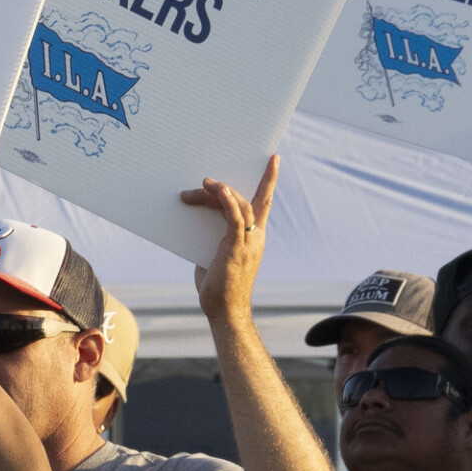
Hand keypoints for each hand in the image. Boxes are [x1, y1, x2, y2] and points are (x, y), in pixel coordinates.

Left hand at [180, 156, 275, 328]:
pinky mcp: (236, 248)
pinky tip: (219, 190)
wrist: (224, 311)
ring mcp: (248, 242)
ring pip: (240, 205)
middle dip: (236, 183)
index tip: (273, 159)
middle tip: (209, 178)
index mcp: (255, 237)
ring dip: (221, 191)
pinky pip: (234, 219)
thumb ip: (215, 234)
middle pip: (250, 199)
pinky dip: (228, 202)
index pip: (264, 202)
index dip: (269, 180)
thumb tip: (198, 215)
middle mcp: (256, 237)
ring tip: (203, 183)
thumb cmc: (219, 285)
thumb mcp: (215, 253)